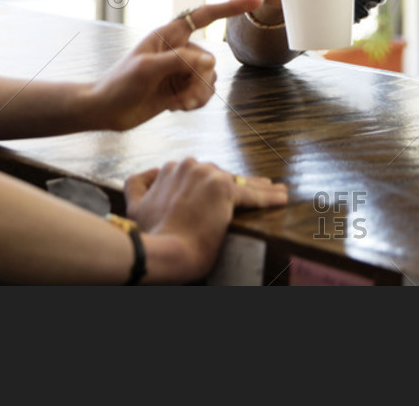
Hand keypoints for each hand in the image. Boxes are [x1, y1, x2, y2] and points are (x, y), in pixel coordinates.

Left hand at [87, 0, 262, 131]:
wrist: (105, 110)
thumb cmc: (120, 83)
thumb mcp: (147, 69)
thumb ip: (180, 61)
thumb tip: (211, 61)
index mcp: (169, 35)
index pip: (206, 16)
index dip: (232, 8)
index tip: (257, 1)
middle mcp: (178, 50)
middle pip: (210, 60)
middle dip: (200, 81)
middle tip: (180, 96)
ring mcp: (180, 70)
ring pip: (210, 79)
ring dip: (198, 95)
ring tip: (177, 104)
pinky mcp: (181, 89)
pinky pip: (204, 94)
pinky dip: (195, 103)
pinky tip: (176, 108)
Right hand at [124, 159, 287, 282]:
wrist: (162, 252)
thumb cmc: (151, 236)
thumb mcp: (135, 205)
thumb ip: (139, 185)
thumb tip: (148, 177)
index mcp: (171, 168)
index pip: (199, 173)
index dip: (213, 184)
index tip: (223, 191)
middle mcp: (189, 166)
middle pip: (221, 174)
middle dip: (237, 183)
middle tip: (257, 188)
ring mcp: (207, 176)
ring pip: (240, 182)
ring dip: (260, 187)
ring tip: (275, 190)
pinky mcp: (224, 191)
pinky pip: (253, 194)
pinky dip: (269, 197)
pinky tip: (283, 197)